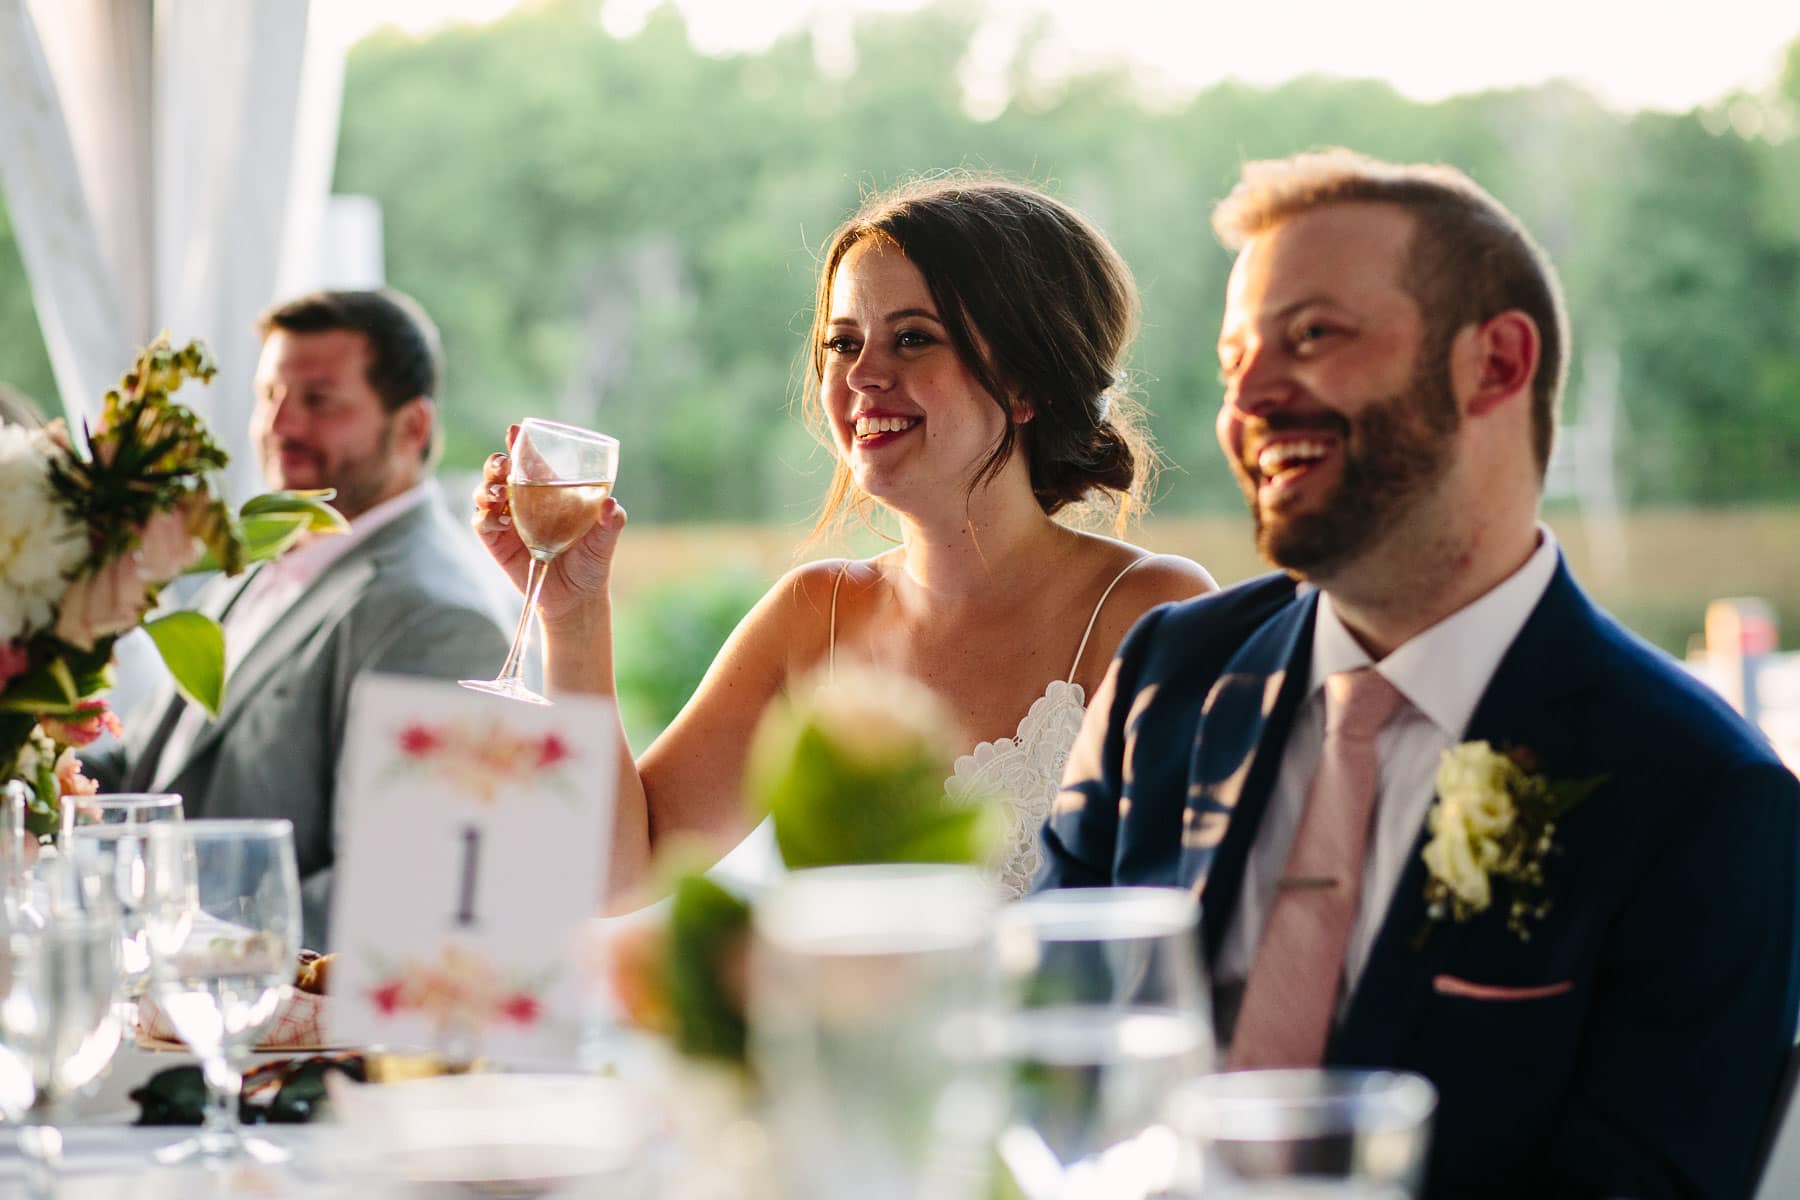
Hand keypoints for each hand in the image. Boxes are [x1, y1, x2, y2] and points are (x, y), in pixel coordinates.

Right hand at [471, 425, 626, 627]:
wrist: (576, 598)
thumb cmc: (592, 562)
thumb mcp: (605, 541)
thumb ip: (610, 522)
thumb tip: (611, 505)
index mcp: (548, 492)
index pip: (530, 461)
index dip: (520, 443)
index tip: (515, 430)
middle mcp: (524, 501)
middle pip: (500, 472)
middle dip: (496, 463)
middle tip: (503, 465)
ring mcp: (508, 521)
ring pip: (485, 492)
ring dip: (487, 487)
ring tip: (499, 492)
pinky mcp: (497, 543)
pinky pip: (482, 523)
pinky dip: (485, 516)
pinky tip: (498, 518)